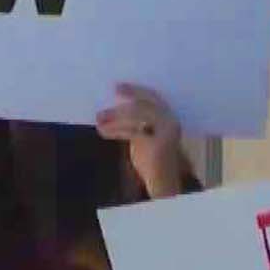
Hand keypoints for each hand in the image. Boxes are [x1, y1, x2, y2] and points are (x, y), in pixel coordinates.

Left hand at [96, 83, 183, 199]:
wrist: (163, 182)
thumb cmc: (151, 158)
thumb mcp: (143, 135)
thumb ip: (135, 121)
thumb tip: (113, 109)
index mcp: (169, 116)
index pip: (153, 97)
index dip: (135, 90)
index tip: (117, 86)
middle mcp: (171, 122)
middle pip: (143, 106)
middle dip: (120, 106)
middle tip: (102, 108)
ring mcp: (166, 133)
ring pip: (136, 117)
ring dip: (114, 118)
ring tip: (98, 120)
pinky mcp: (159, 145)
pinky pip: (133, 132)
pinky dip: (116, 130)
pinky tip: (103, 131)